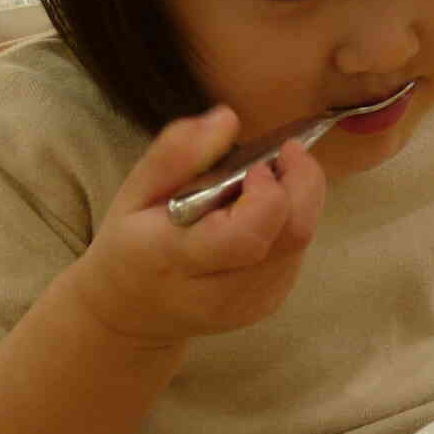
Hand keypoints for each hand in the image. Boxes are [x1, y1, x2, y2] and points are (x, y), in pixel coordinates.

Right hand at [68, 106, 326, 349]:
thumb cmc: (131, 244)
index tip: (258, 162)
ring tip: (266, 181)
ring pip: (301, 242)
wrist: (132, 315)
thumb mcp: (134, 192)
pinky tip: (263, 213)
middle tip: (284, 152)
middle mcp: (220, 292)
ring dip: (298, 200)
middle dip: (302, 183)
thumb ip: (176, 154)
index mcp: (176, 261)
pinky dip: (290, 222)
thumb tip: (227, 117)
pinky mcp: (268, 304)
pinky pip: (296, 254)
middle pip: (292, 236)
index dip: (268, 193)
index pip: (247, 236)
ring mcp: (250, 304)